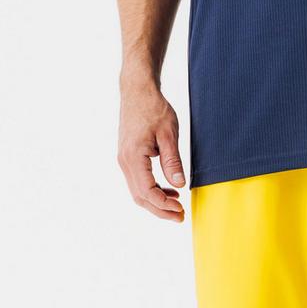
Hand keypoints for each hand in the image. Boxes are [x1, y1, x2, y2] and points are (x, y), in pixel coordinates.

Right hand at [118, 81, 185, 220]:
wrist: (137, 90)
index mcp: (133, 157)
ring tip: (177, 207)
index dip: (165, 204)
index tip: (181, 208)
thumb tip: (180, 185)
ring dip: (157, 202)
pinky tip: (170, 190)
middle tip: (181, 217)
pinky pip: (139, 182)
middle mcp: (125, 161)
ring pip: (138, 192)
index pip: (148, 191)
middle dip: (160, 210)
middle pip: (141, 197)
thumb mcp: (169, 134)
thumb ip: (173, 161)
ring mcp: (124, 160)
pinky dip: (153, 191)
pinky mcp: (128, 158)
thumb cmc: (154, 108)